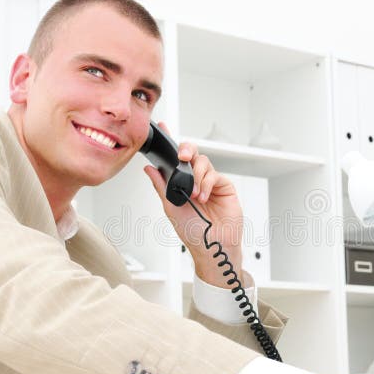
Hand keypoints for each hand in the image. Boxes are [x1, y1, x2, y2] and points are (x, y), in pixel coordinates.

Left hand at [143, 122, 242, 287]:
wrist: (211, 246)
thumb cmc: (192, 231)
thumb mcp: (170, 207)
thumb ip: (161, 186)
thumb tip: (149, 169)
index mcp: (180, 183)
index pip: (174, 159)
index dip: (169, 142)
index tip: (162, 128)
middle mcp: (195, 179)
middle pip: (191, 153)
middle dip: (185, 150)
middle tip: (181, 156)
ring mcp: (210, 182)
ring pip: (203, 162)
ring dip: (196, 176)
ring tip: (194, 195)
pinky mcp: (223, 186)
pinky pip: (214, 175)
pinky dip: (206, 183)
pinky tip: (203, 196)